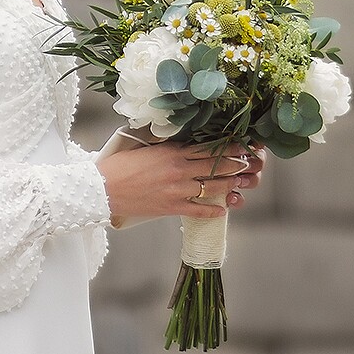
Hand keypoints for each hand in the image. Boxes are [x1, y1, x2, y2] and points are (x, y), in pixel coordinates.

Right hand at [96, 137, 265, 220]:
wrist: (101, 189)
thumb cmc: (119, 166)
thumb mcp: (146, 148)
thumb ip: (167, 146)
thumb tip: (184, 143)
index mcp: (172, 151)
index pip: (208, 147)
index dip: (229, 147)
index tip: (244, 145)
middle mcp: (178, 170)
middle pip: (216, 166)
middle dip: (237, 164)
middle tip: (252, 164)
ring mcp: (176, 190)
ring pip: (212, 187)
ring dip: (231, 185)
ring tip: (244, 183)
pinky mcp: (170, 207)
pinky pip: (197, 209)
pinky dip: (212, 210)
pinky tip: (223, 209)